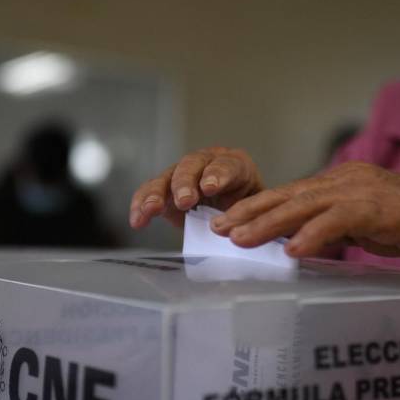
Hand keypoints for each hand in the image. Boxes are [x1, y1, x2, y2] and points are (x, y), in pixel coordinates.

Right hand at [129, 147, 264, 228]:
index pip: (227, 165)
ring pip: (167, 177)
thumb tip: (261, 236)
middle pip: (192, 165)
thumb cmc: (248, 213)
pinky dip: (141, 205)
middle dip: (186, 182)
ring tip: (152, 209)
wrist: (233, 217)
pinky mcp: (165, 190)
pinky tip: (137, 220)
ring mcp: (183, 175)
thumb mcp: (257, 212)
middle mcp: (206, 163)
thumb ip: (254, 218)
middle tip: (185, 200)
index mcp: (235, 165)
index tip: (211, 187)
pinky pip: (149, 193)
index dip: (218, 174)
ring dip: (158, 193)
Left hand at [209, 161, 399, 261]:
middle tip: (217, 229)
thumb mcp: (370, 225)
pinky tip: (293, 251)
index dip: (257, 208)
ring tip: (241, 240)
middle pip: (288, 196)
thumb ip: (338, 229)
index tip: (228, 223)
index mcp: (343, 183)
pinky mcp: (379, 208)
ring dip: (269, 224)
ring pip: (304, 206)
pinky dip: (313, 235)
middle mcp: (347, 180)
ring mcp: (362, 191)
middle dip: (250, 213)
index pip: (291, 195)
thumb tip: (306, 244)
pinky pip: (338, 221)